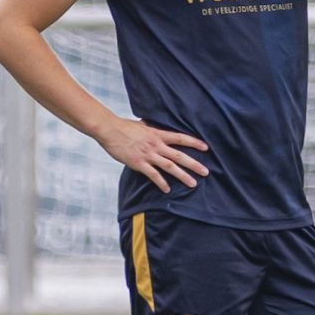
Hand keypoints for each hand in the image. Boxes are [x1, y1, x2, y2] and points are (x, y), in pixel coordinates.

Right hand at [92, 116, 210, 192]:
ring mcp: (148, 155)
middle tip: (206, 172)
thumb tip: (158, 127)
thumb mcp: (143, 125)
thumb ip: (153, 129)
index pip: (181, 138)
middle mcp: (156, 145)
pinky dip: (161, 182)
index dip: (194, 143)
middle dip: (194, 164)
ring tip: (193, 183)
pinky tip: (168, 189)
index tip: (206, 148)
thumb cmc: (124, 126)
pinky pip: (153, 175)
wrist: (109, 129)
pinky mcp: (138, 163)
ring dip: (183, 175)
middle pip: (179, 156)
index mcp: (158, 134)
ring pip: (170, 167)